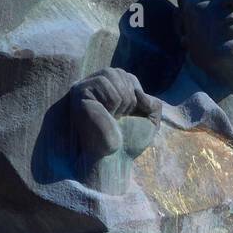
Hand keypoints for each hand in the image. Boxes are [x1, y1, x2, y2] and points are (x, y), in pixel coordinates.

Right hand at [68, 68, 160, 189]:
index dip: (136, 97)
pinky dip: (111, 102)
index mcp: (108, 89)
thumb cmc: (129, 140)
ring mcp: (84, 87)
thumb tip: (138, 93)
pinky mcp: (79, 93)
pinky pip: (104, 84)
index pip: (129, 77)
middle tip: (119, 118)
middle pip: (120, 73)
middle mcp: (94, 85)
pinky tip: (104, 116)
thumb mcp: (151, 119)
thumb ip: (153, 102)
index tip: (127, 117)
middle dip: (129, 98)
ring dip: (121, 101)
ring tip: (112, 117)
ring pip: (112, 76)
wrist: (115, 159)